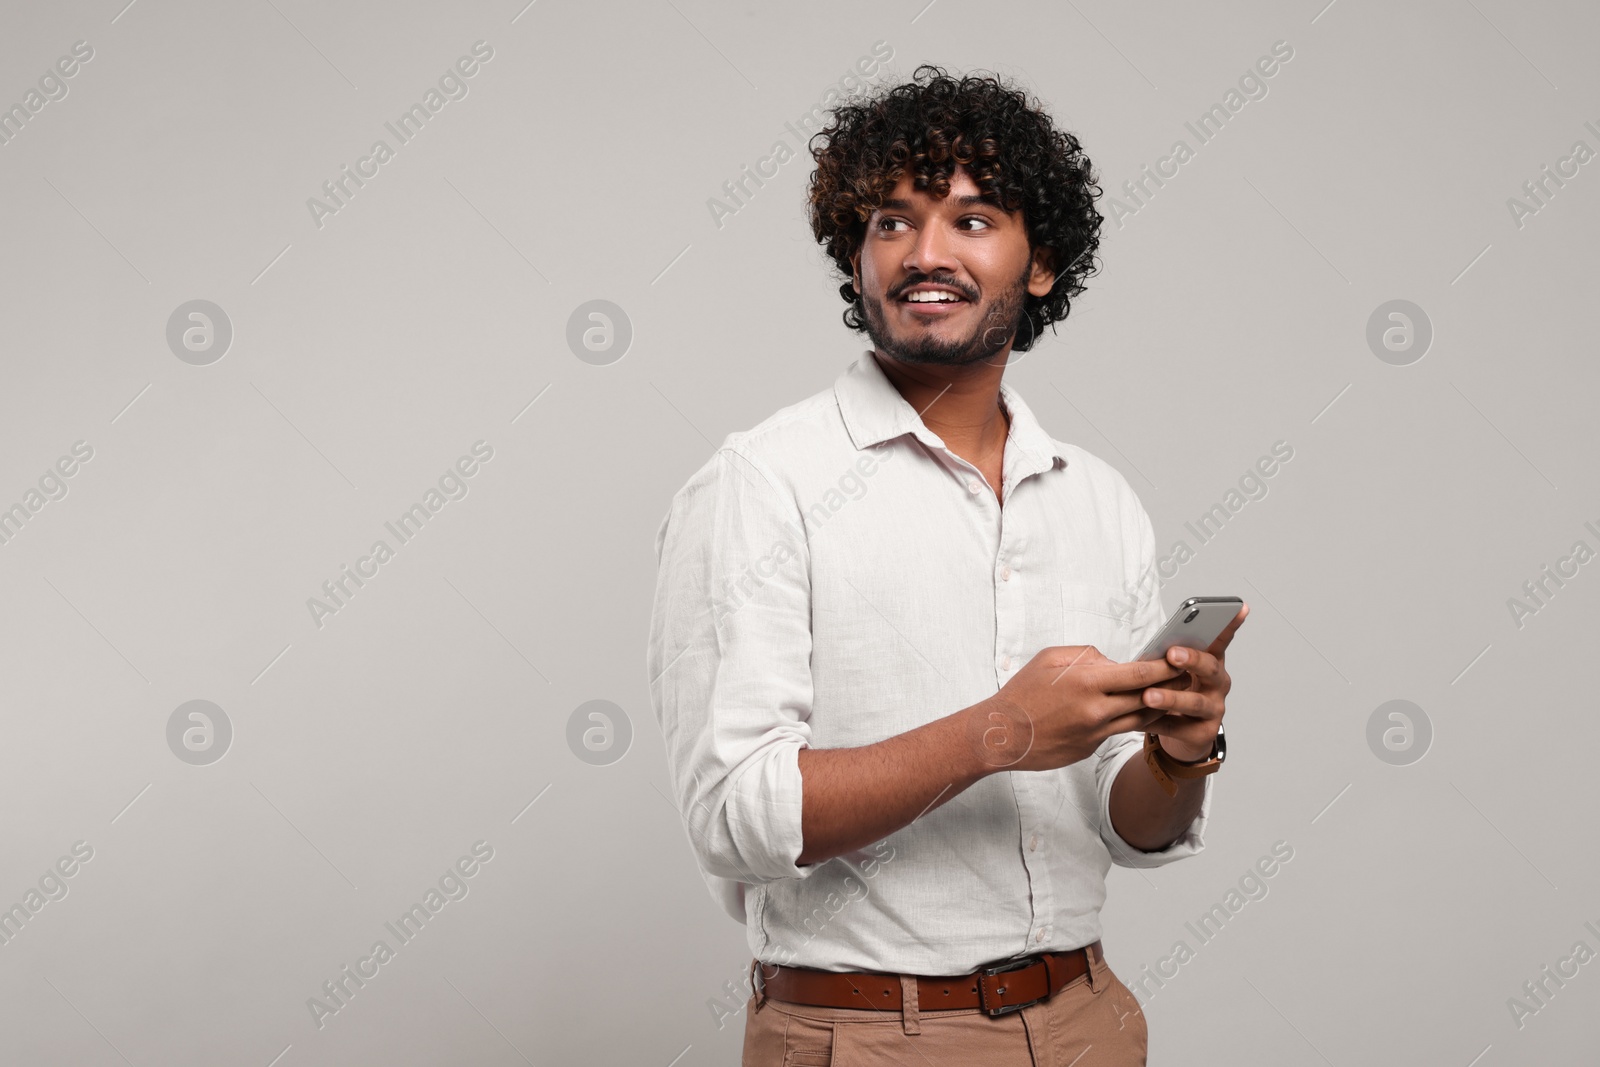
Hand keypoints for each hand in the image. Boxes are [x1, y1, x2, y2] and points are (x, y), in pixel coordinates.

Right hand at [972, 644, 1183, 772]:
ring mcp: (1095, 732)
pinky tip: (1144, 712)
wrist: (1002, 735)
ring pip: (1140, 718)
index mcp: (1086, 681)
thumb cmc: (1022, 693)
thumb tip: (1114, 662)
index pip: (1140, 674)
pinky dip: (1135, 720)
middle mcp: (1096, 709)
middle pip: (1148, 697)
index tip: (1181, 659)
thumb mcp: (1050, 658)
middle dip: (1171, 686)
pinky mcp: (1092, 747)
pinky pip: (1120, 731)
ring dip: (1159, 706)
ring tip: (1174, 695)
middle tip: (1189, 676)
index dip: (1165, 668)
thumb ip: (1087, 655)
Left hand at [1140, 604, 1248, 760]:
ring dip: (1170, 697)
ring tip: (1149, 696)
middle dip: (1192, 659)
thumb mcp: (1172, 671)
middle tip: (1172, 654)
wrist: (1183, 734)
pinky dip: (1158, 722)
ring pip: (1194, 701)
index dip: (1229, 625)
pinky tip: (1141, 718)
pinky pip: (1179, 726)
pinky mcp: (1203, 733)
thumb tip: (1148, 650)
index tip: (1238, 608)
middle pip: (1209, 668)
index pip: (1220, 640)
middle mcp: (1217, 683)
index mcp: (1210, 662)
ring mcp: (1213, 708)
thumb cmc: (1176, 692)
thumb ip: (1165, 659)